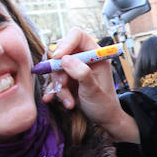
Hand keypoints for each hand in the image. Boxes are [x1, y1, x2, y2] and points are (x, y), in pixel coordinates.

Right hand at [42, 28, 139, 142]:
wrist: (105, 120)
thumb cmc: (105, 104)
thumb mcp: (94, 90)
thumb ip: (81, 74)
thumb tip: (65, 59)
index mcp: (96, 54)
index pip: (78, 36)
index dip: (66, 43)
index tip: (57, 57)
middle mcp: (85, 58)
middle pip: (62, 52)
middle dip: (59, 70)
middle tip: (63, 85)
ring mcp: (75, 68)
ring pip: (56, 68)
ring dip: (58, 86)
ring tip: (68, 101)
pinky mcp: (68, 79)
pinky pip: (54, 79)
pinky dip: (53, 90)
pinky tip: (50, 99)